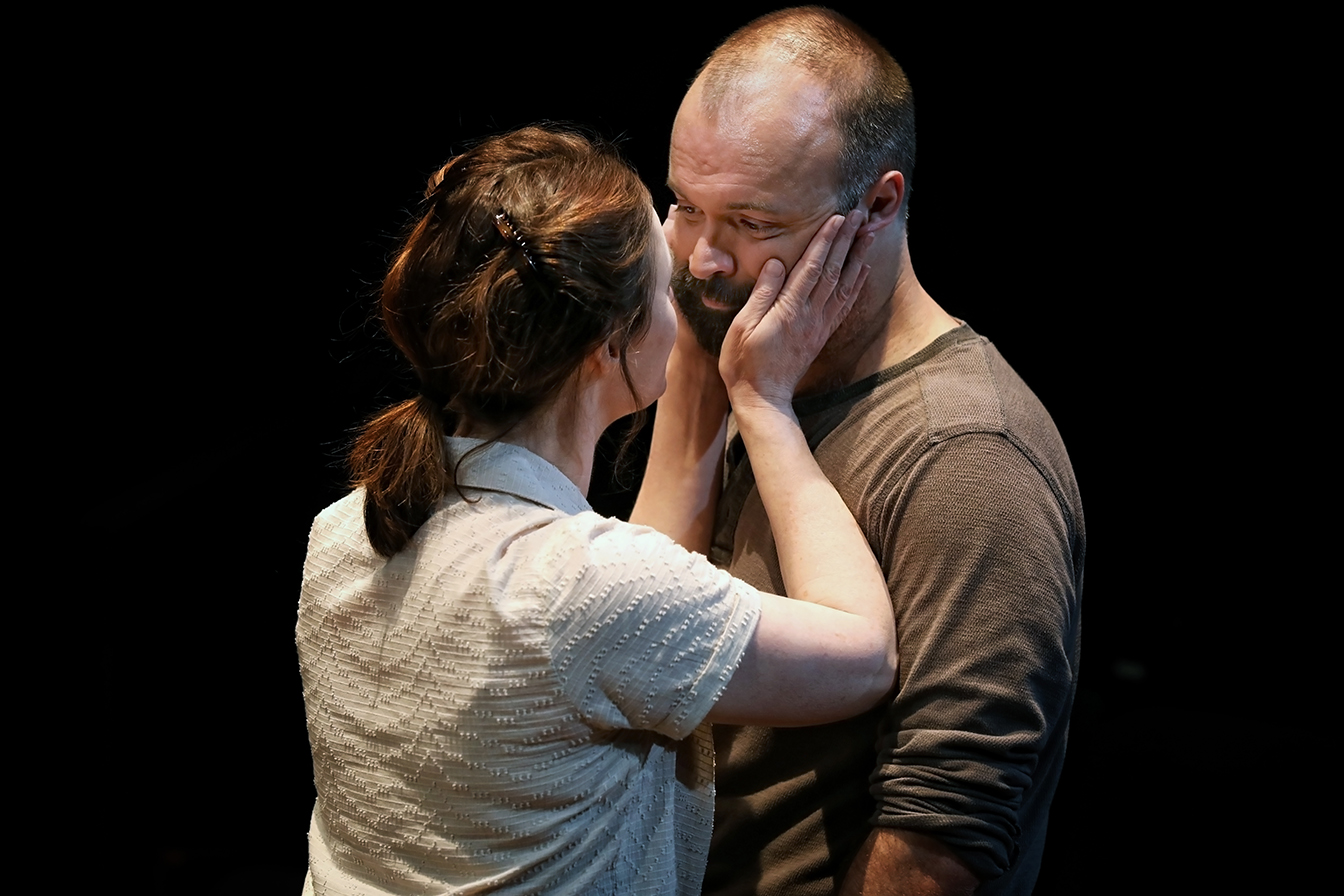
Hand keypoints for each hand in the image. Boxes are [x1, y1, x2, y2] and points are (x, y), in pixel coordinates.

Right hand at [719, 209, 871, 410]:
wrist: (764, 398)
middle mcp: (810, 315)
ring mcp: (819, 325)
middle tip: (858, 215)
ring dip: (856, 257)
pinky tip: (861, 270)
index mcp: (789, 310)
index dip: (825, 241)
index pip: (811, 268)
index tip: (836, 218)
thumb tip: (777, 263)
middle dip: (846, 240)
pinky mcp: (821, 334)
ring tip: (867, 234)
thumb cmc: (744, 363)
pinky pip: (843, 305)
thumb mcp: (743, 327)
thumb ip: (762, 294)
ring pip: (843, 285)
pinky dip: (855, 284)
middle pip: (833, 271)